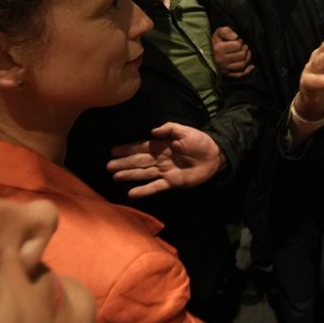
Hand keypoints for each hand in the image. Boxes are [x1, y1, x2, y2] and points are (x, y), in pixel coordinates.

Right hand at [107, 123, 226, 197]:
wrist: (215, 156)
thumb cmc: (199, 141)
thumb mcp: (185, 130)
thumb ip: (169, 129)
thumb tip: (152, 131)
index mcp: (161, 145)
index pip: (140, 147)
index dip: (127, 149)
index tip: (113, 151)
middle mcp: (159, 159)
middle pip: (138, 161)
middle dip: (123, 163)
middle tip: (108, 166)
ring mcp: (164, 171)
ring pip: (143, 173)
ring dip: (129, 175)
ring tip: (115, 176)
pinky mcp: (171, 183)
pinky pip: (155, 187)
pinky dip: (144, 190)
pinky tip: (131, 193)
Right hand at [211, 26, 253, 77]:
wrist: (208, 54)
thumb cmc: (216, 42)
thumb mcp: (218, 32)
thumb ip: (226, 31)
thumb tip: (236, 37)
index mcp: (218, 49)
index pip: (238, 45)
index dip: (240, 41)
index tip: (237, 41)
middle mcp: (221, 60)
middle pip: (242, 55)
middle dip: (245, 49)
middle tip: (243, 46)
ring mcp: (224, 68)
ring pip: (242, 64)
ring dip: (248, 58)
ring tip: (245, 53)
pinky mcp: (227, 74)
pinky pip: (240, 74)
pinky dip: (248, 71)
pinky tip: (251, 66)